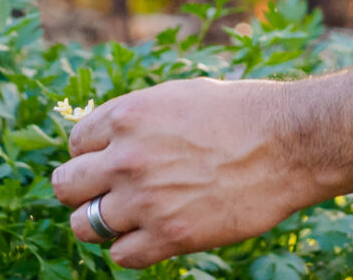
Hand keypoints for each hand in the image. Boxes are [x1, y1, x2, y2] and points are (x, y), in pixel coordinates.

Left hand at [50, 77, 328, 268]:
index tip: (109, 161)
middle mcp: (126, 158)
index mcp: (126, 116)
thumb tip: (109, 138)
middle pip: (66, 186)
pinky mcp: (168, 236)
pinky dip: (129, 249)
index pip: (75, 143)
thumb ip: (136, 119)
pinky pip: (121, 255)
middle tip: (105, 193)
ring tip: (125, 218)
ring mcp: (144, 200)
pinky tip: (150, 235)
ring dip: (100, 223)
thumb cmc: (239, 113)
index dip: (91, 154)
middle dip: (81, 190)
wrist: (286, 144)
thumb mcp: (177, 96)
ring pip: (84, 226)